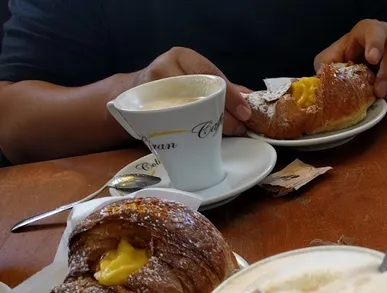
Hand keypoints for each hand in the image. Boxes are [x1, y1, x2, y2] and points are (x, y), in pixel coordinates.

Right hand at [132, 47, 251, 135]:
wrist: (131, 93)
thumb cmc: (172, 87)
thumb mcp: (195, 79)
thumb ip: (223, 88)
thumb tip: (252, 99)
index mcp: (184, 57)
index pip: (212, 75)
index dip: (232, 96)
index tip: (246, 113)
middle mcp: (165, 67)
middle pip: (199, 93)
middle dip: (222, 114)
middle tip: (238, 129)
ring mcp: (151, 86)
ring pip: (184, 108)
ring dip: (206, 124)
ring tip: (221, 134)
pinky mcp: (142, 107)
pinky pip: (168, 121)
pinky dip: (185, 130)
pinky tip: (196, 137)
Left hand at [314, 20, 386, 102]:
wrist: (380, 55)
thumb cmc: (354, 54)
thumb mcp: (336, 55)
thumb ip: (327, 63)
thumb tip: (319, 78)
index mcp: (369, 30)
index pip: (374, 32)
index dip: (375, 44)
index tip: (372, 59)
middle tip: (379, 92)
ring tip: (385, 99)